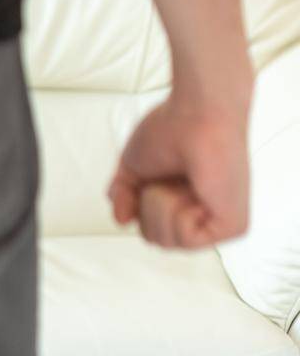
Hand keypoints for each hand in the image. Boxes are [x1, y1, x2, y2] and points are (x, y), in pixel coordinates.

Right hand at [107, 90, 250, 249]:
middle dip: (148, 207)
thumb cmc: (169, 130)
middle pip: (155, 240)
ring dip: (162, 206)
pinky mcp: (233, 225)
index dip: (138, 205)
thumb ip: (122, 197)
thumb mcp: (131, 168)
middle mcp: (204, 212)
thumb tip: (122, 221)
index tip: (151, 175)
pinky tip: (195, 191)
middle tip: (166, 177)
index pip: (149, 229)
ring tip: (181, 181)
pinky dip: (179, 213)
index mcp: (184, 200)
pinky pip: (188, 241)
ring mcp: (219, 220)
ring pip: (168, 242)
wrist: (195, 113)